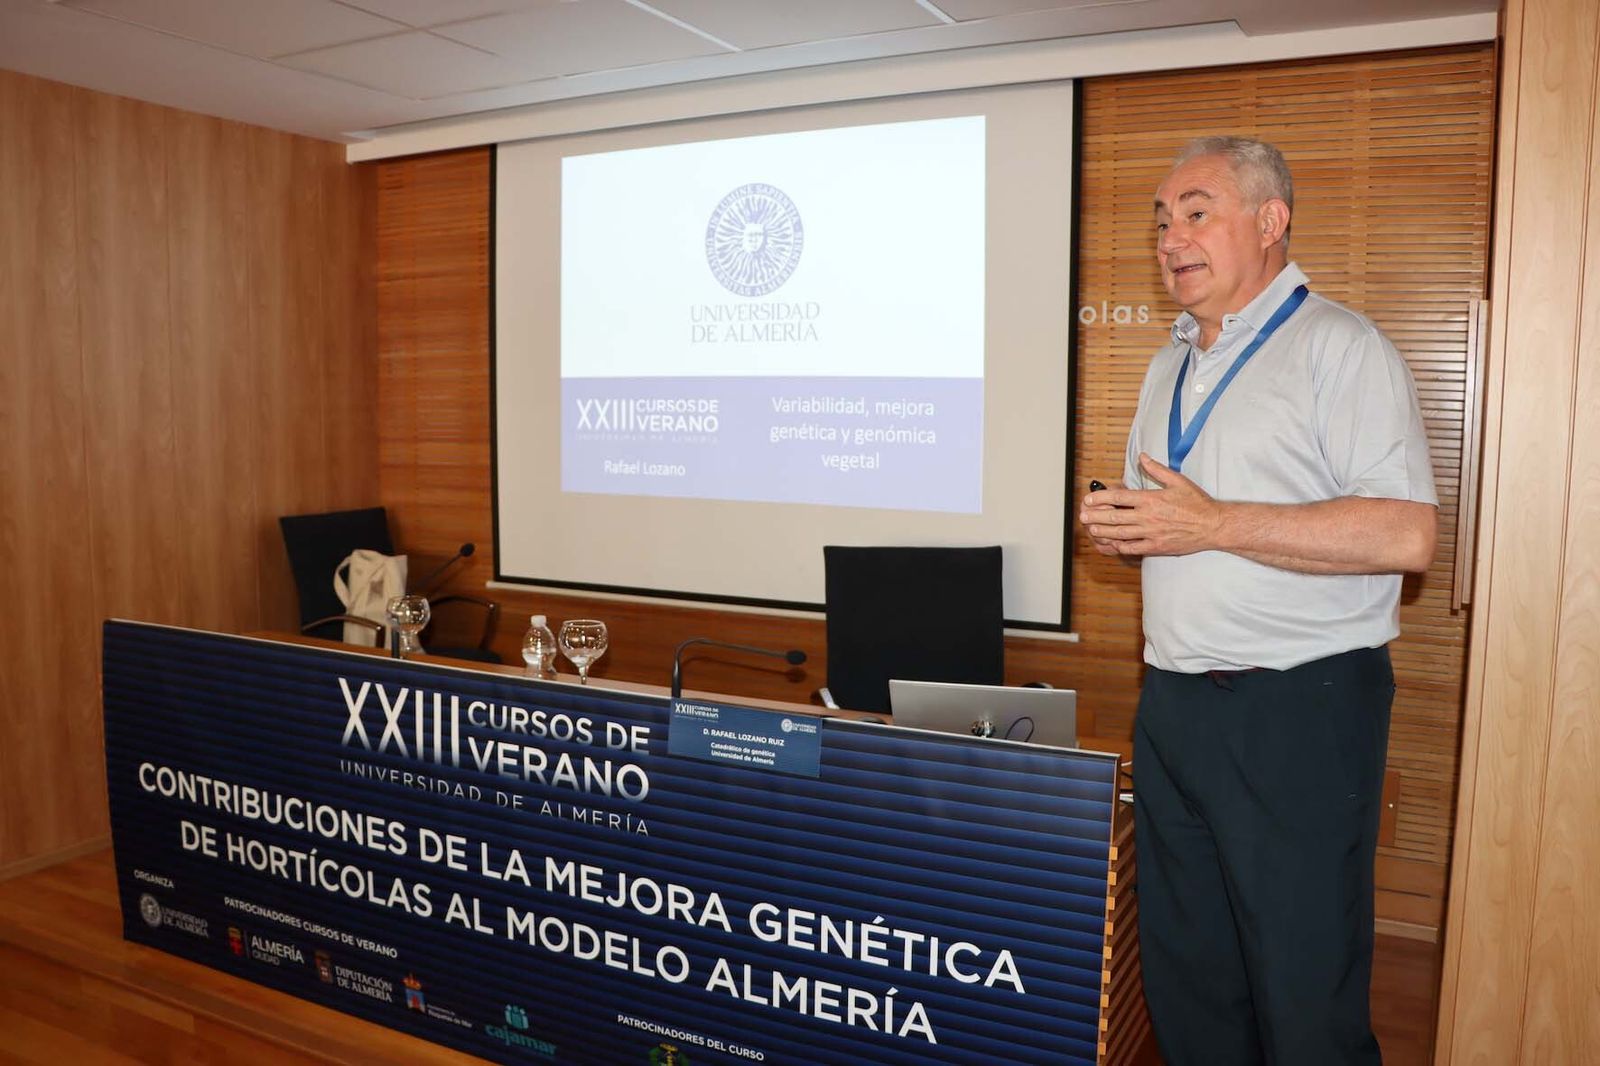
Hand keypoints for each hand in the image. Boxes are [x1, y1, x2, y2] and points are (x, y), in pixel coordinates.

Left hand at [1078, 454, 1223, 556]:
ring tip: (1092, 530)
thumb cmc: (1197, 503)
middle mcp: (1148, 517)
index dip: (1100, 498)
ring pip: (1120, 534)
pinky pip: (1133, 548)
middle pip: (1114, 518)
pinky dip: (1120, 546)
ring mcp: (1151, 534)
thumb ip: (1157, 469)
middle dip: (1096, 517)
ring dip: (1103, 532)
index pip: (1119, 498)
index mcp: (1151, 500)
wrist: (1213, 526)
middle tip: (1083, 516)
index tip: (1088, 499)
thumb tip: (1143, 457)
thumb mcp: (1177, 481)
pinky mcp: (1156, 547)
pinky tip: (1112, 544)